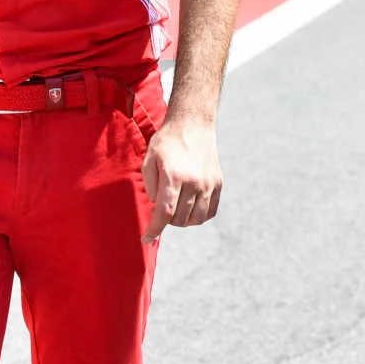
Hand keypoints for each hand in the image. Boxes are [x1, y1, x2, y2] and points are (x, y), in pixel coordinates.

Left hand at [141, 119, 223, 242]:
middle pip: (179, 219)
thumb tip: (158, 207)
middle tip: (161, 210)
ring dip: (183, 221)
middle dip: (166, 221)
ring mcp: (209, 183)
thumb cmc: (167, 142)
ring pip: (196, 219)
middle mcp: (194, 182)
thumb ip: (151, 186)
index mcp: (174, 176)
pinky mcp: (218, 183)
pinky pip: (210, 212)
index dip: (154, 230)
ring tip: (176, 210)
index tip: (146, 239)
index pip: (164, 213)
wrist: (193, 124)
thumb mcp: (149, 160)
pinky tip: (190, 208)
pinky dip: (198, 216)